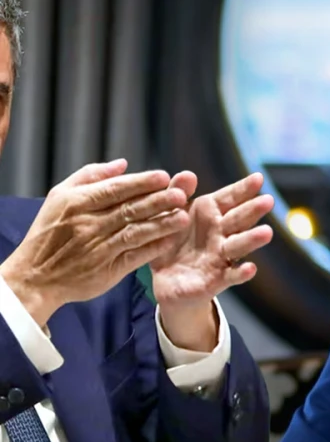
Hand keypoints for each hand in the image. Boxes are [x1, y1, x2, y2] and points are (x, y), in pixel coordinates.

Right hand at [0, 159, 189, 325]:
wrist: (35, 277)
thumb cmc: (49, 232)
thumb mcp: (60, 196)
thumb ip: (90, 176)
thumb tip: (123, 164)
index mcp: (77, 203)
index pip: (115, 189)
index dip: (141, 183)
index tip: (163, 177)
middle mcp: (89, 225)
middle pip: (129, 210)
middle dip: (158, 201)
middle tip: (181, 194)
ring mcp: (99, 249)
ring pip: (135, 233)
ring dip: (161, 224)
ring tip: (183, 217)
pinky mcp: (107, 271)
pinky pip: (134, 257)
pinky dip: (153, 248)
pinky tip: (170, 240)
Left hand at [149, 171, 273, 347]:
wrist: (163, 280)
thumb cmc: (170, 240)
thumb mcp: (167, 214)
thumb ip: (175, 193)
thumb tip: (188, 174)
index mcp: (209, 212)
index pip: (230, 197)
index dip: (243, 188)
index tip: (258, 178)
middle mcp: (220, 233)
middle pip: (238, 219)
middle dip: (252, 210)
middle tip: (268, 201)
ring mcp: (220, 256)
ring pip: (238, 246)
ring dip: (252, 239)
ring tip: (266, 233)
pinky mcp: (216, 280)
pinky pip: (231, 276)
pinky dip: (241, 273)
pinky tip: (250, 268)